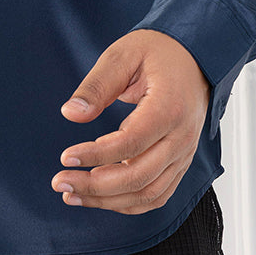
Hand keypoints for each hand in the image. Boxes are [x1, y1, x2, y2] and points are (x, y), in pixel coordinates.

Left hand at [51, 30, 210, 214]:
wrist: (195, 56)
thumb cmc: (159, 52)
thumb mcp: (123, 55)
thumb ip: (97, 85)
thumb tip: (71, 113)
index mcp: (169, 108)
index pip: (130, 144)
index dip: (95, 156)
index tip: (66, 157)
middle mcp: (181, 137)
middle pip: (139, 177)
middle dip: (95, 186)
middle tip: (60, 181)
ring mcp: (184, 153)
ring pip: (148, 194)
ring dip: (108, 201)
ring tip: (72, 194)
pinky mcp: (180, 162)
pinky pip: (157, 194)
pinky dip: (128, 202)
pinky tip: (100, 196)